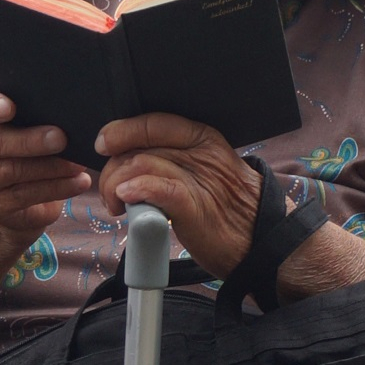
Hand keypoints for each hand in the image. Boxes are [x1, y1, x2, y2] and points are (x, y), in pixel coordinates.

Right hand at [0, 86, 91, 235]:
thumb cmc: (15, 139)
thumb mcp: (14, 120)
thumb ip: (29, 108)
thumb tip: (64, 106)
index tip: (10, 107)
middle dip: (29, 141)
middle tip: (61, 138)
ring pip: (12, 173)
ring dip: (50, 167)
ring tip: (77, 162)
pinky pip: (26, 197)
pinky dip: (56, 188)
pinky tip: (78, 181)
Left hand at [97, 113, 261, 278]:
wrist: (261, 242)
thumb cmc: (227, 210)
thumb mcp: (205, 172)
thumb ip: (174, 160)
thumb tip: (131, 157)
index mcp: (203, 137)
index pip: (153, 122)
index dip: (122, 131)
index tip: (103, 145)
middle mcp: (201, 152)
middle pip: (141, 145)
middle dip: (113, 167)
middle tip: (110, 192)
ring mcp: (200, 178)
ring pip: (142, 165)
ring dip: (116, 185)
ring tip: (117, 206)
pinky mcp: (197, 206)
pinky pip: (160, 188)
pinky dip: (138, 190)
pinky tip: (125, 198)